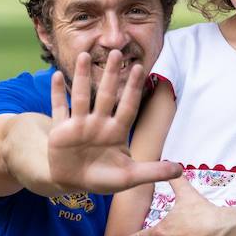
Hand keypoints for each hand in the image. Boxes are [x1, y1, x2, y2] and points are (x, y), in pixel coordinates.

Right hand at [46, 51, 181, 193]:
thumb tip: (181, 170)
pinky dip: (56, 93)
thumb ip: (153, 172)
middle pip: (106, 95)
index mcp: (116, 132)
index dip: (133, 89)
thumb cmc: (102, 178)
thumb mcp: (129, 177)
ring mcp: (78, 125)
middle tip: (117, 53)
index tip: (140, 68)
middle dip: (111, 75)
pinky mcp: (60, 131)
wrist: (72, 183)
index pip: (128, 106)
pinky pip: (58, 108)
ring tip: (84, 56)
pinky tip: (55, 76)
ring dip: (82, 77)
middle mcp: (98, 124)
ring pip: (81, 96)